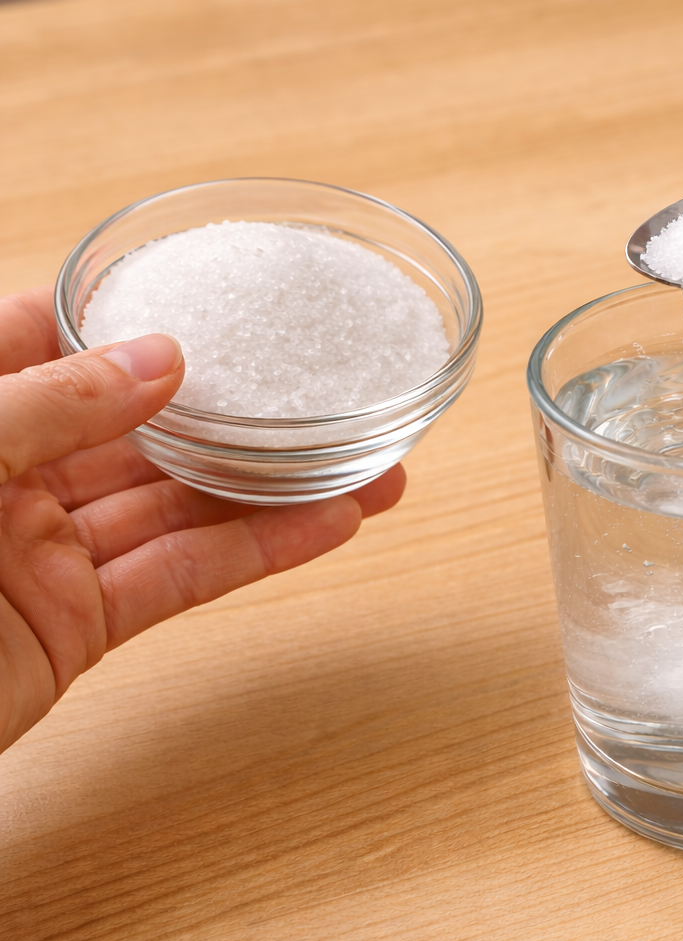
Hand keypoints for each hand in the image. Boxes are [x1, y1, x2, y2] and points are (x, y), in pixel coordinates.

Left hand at [0, 288, 405, 752]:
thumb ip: (45, 403)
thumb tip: (162, 358)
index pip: (45, 337)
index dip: (131, 314)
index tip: (224, 300)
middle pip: (136, 422)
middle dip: (237, 407)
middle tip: (328, 387)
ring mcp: (39, 553)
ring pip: (176, 502)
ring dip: (276, 485)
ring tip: (372, 465)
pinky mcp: (75, 628)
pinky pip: (181, 577)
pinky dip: (259, 552)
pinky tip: (331, 524)